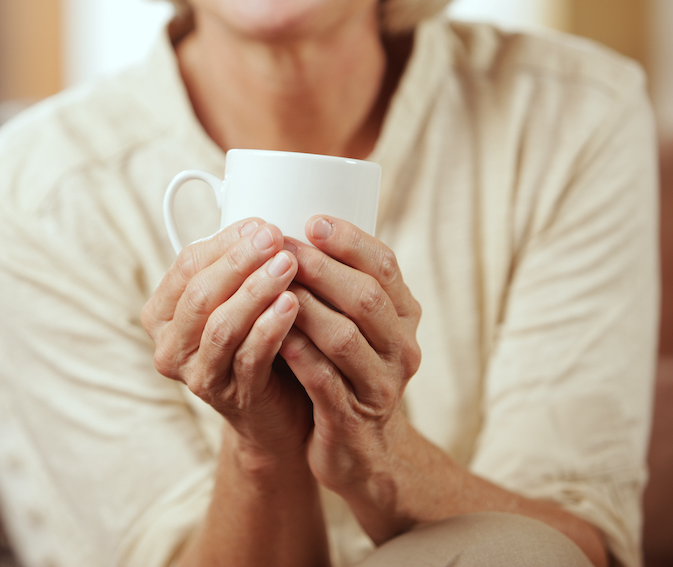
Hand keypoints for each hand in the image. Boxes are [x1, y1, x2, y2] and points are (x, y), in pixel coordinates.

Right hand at [142, 219, 312, 457]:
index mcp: (162, 313)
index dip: (224, 241)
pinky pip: (248, 357)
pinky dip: (270, 327)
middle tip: (276, 238)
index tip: (262, 223)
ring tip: (289, 264)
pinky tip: (292, 304)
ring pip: (222, 325)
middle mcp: (169, 346)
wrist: (277, 413)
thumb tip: (261, 225)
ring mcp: (196, 375)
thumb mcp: (238, 300)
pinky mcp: (229, 397)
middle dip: (240, 261)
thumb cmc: (258, 342)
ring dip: (256, 290)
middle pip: (200, 293)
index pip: (186, 265)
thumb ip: (237, 267)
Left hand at [279, 216, 421, 496]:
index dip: (350, 240)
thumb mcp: (356, 327)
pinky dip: (297, 353)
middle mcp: (401, 347)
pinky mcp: (353, 419)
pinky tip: (272, 334)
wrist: (361, 453)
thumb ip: (336, 286)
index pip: (385, 266)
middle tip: (280, 247)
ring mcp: (381, 385)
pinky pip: (324, 380)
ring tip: (269, 285)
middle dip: (320, 268)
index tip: (312, 219)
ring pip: (343, 337)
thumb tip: (289, 227)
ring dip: (304, 307)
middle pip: (365, 297)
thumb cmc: (345, 372)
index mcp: (404, 316)